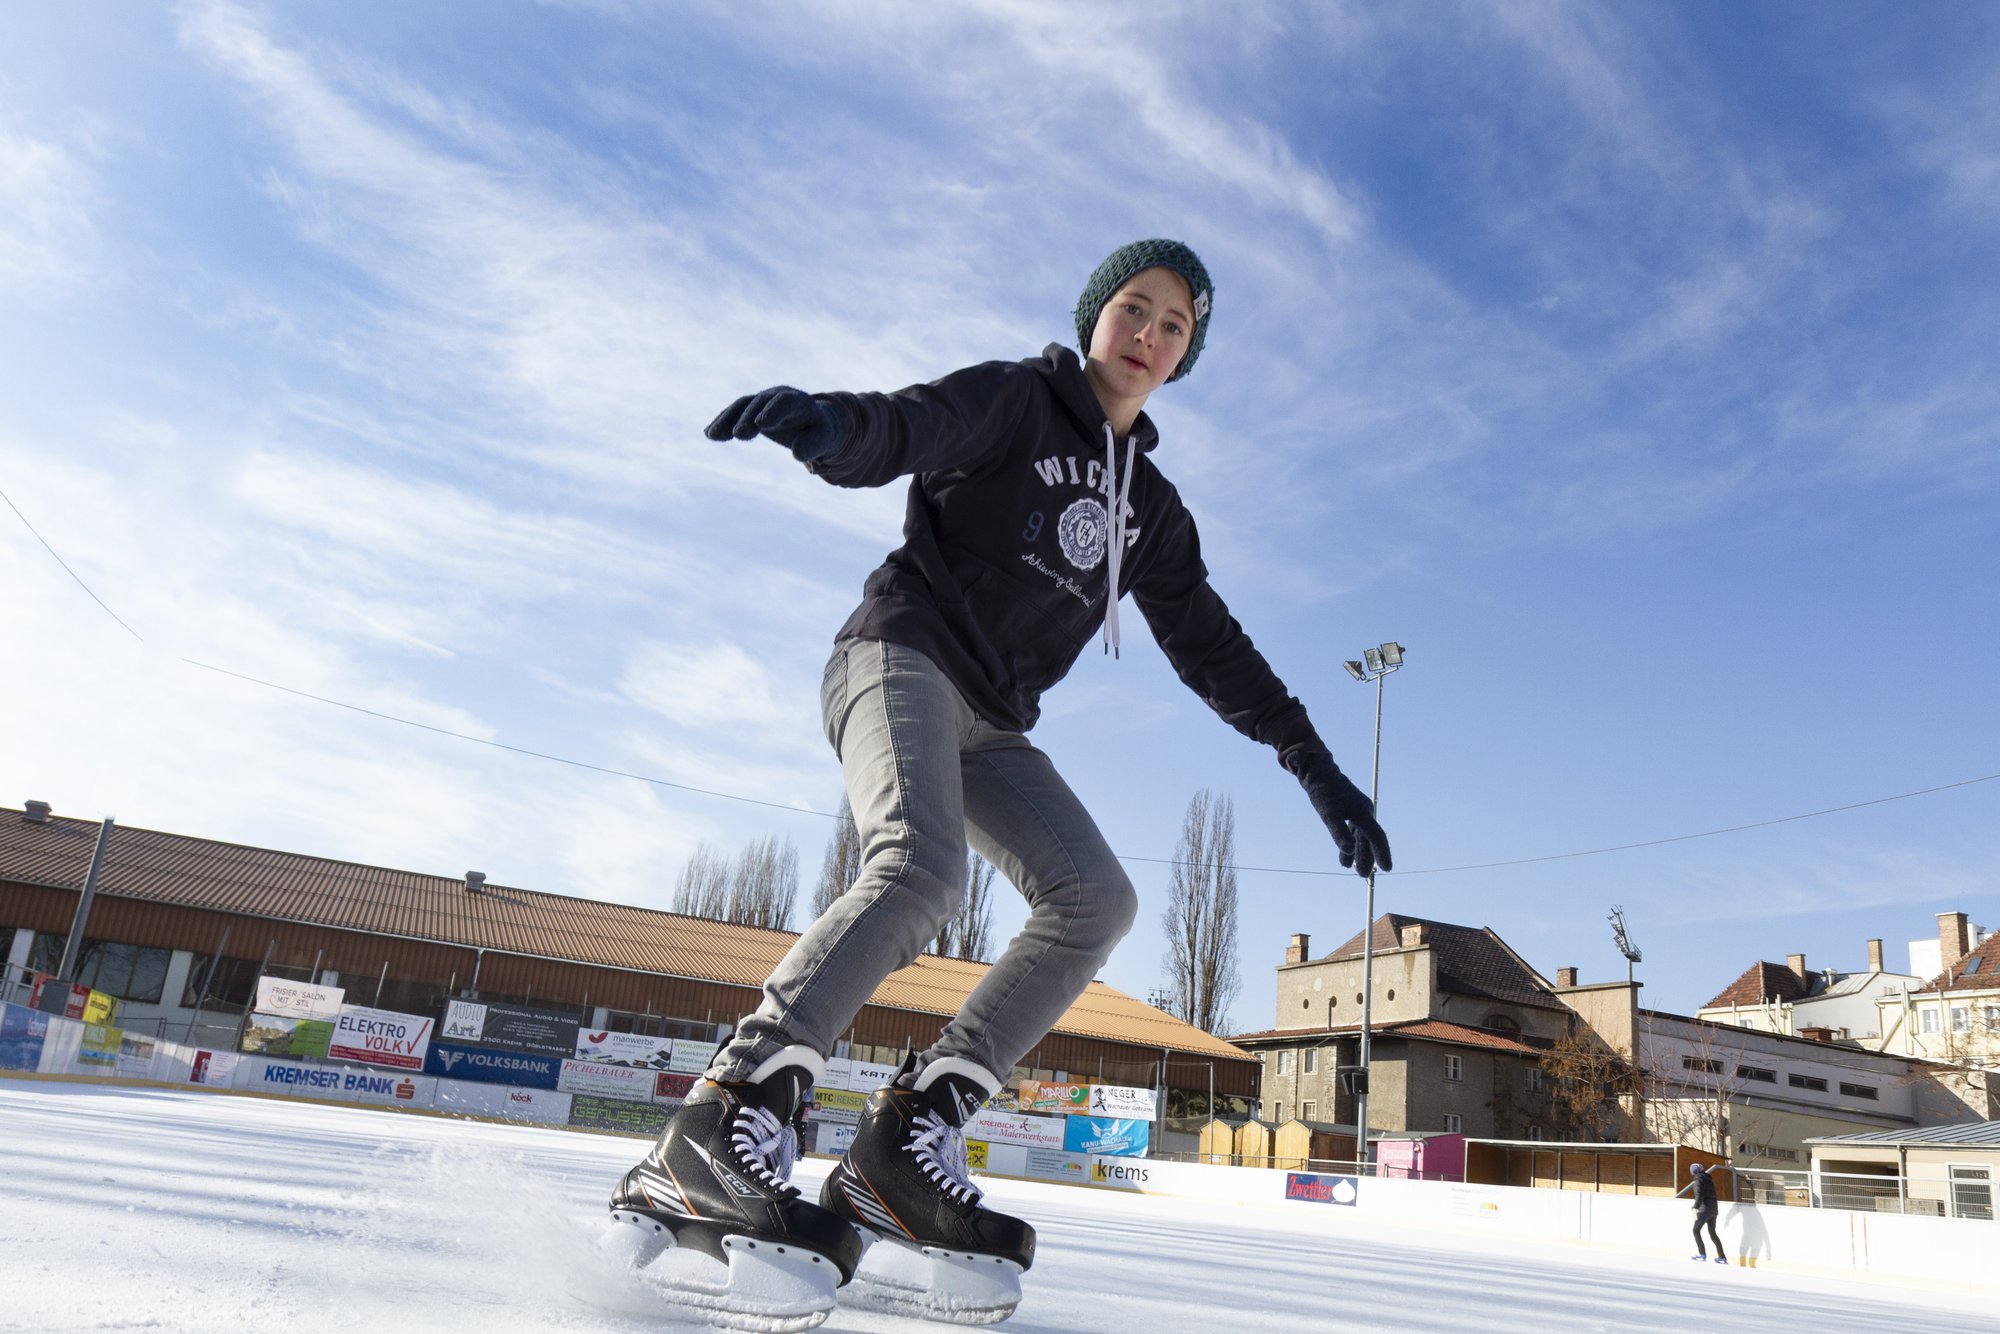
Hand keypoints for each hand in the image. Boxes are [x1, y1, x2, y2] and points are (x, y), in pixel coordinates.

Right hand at [704, 386, 849, 461]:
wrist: (814, 421)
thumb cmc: (821, 432)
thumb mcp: (824, 439)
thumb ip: (813, 445)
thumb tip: (798, 455)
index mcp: (800, 401)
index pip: (785, 401)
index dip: (774, 411)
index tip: (761, 425)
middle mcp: (779, 396)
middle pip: (760, 402)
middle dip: (747, 417)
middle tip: (738, 435)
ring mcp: (763, 401)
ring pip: (742, 405)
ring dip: (727, 419)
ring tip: (713, 435)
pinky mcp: (752, 409)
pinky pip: (735, 412)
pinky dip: (722, 422)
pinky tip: (709, 434)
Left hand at [1287, 752, 1391, 877]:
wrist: (1317, 773)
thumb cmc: (1323, 792)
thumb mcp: (1328, 814)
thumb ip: (1339, 833)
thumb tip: (1349, 851)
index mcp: (1363, 812)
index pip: (1377, 837)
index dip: (1382, 853)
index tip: (1387, 869)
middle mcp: (1364, 811)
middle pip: (1370, 839)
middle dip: (1368, 858)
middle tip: (1364, 876)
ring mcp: (1358, 810)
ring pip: (1362, 837)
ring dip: (1359, 853)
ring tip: (1356, 871)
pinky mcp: (1350, 810)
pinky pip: (1354, 831)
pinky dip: (1351, 843)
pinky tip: (1345, 857)